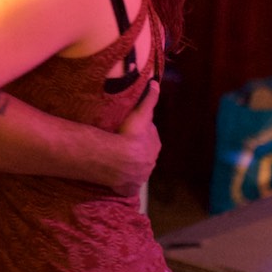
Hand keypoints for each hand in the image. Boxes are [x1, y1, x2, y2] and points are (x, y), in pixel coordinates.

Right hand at [112, 78, 161, 193]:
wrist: (119, 159)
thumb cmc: (130, 134)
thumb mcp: (141, 113)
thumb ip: (150, 99)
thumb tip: (156, 83)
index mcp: (154, 145)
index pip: (150, 137)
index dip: (142, 133)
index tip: (131, 130)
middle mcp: (150, 162)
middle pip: (144, 153)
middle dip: (137, 150)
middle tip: (122, 144)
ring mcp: (140, 176)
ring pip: (136, 169)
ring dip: (130, 166)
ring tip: (116, 160)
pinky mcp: (129, 187)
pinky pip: (127, 184)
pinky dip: (124, 182)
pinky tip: (115, 178)